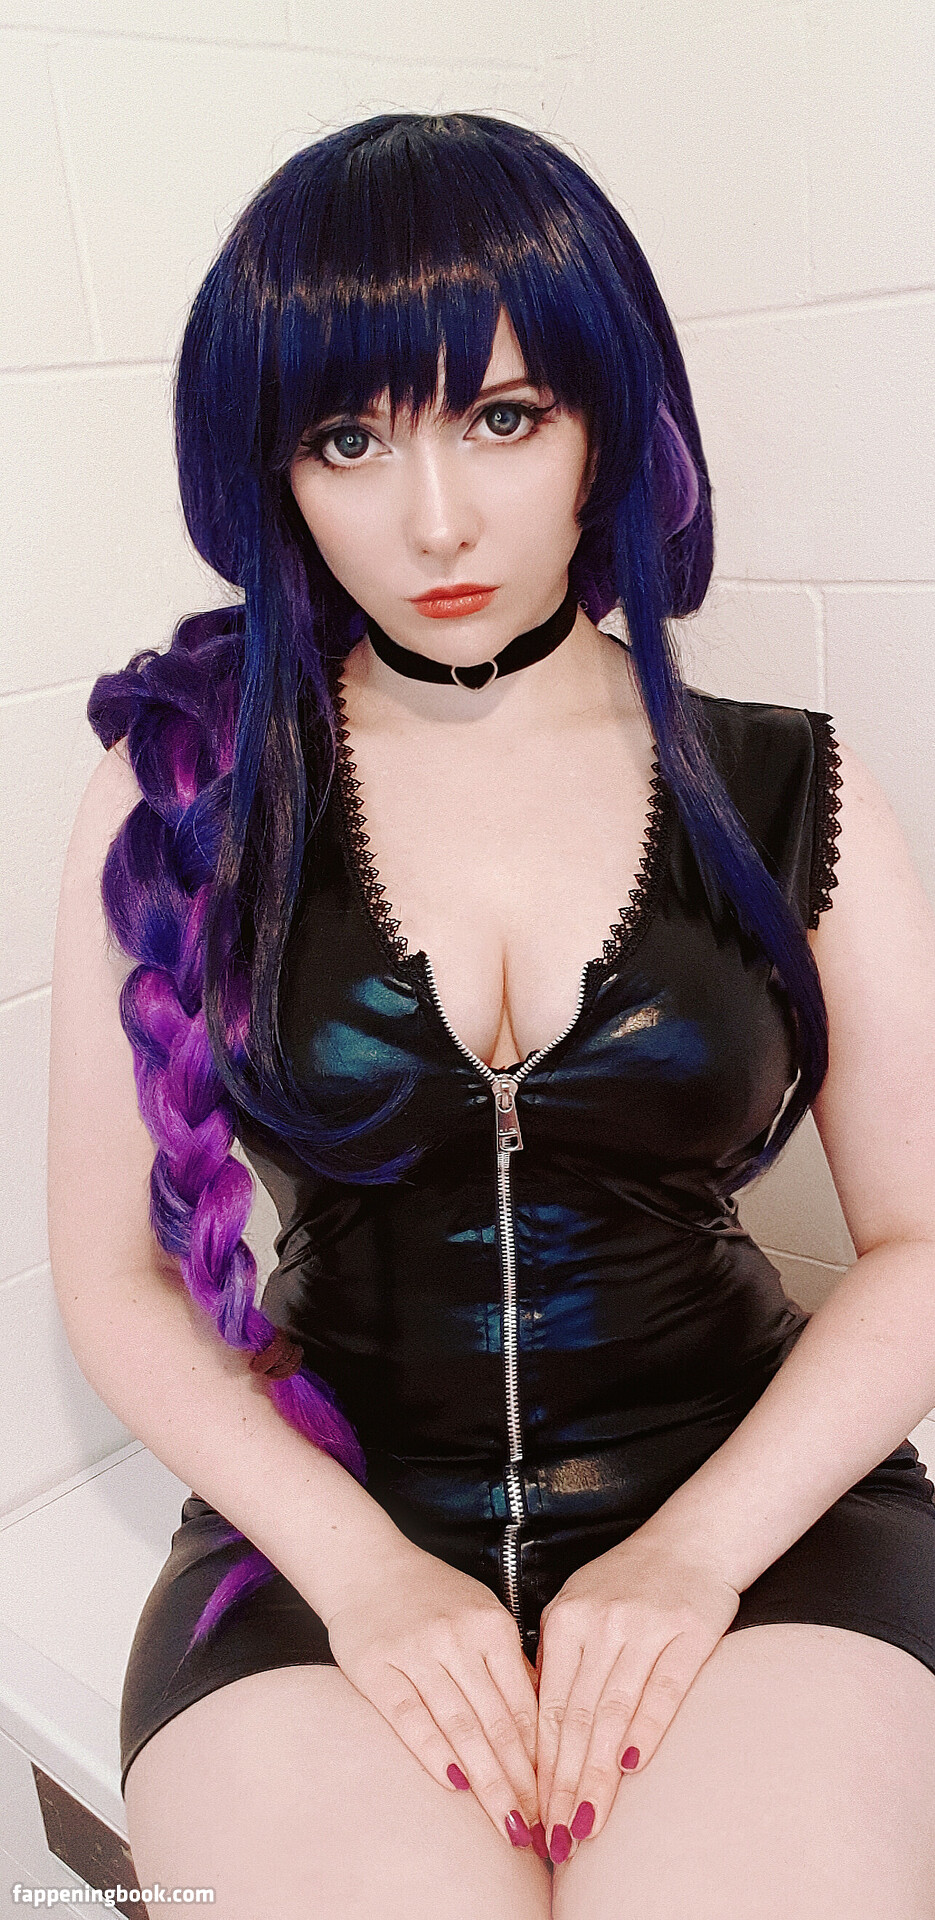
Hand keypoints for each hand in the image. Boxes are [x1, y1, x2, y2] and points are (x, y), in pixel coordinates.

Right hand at [324, 1541, 544, 1852]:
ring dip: (488, 1781)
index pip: (526, 1705)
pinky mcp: (376, 1665)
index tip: (559, 1800)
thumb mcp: (481, 1614)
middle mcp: (458, 1637)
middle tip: (542, 1831)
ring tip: (509, 1824)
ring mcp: (417, 1651)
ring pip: (460, 1725)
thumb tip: (546, 1724)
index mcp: (492, 1626)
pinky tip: (453, 1787)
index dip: (545, 1759)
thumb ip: (508, 1664)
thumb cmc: (431, 1596)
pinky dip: (433, 1752)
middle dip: (523, 1783)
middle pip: (498, 1723)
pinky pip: (409, 1716)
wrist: (364, 1562)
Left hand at [534, 1530, 739, 1862]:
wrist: (692, 1540)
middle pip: (577, 1717)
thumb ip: (557, 1662)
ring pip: (614, 1712)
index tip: (532, 1813)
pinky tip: (631, 1770)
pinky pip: (664, 1689)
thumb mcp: (578, 1609)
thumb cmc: (627, 1584)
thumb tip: (531, 1733)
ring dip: (598, 1775)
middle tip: (556, 1838)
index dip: (539, 1766)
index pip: (548, 1706)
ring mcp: (644, 1627)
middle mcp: (601, 1623)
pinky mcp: (688, 1631)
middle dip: (563, 1784)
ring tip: (587, 1823)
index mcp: (566, 1620)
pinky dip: (646, 1729)